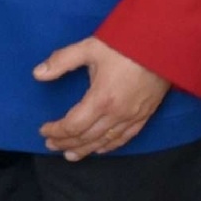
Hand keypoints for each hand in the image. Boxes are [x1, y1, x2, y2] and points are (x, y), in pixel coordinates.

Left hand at [34, 37, 169, 160]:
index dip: (56, 131)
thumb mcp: (88, 48)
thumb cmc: (125, 45)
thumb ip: (61, 61)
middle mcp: (117, 113)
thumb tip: (37, 73)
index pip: (73, 125)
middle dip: (66, 142)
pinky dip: (109, 146)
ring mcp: (133, 117)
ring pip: (105, 141)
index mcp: (101, 99)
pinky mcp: (145, 116)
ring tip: (69, 154)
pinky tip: (100, 149)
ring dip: (85, 149)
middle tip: (50, 144)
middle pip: (87, 137)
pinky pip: (125, 137)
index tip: (43, 130)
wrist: (163, 47)